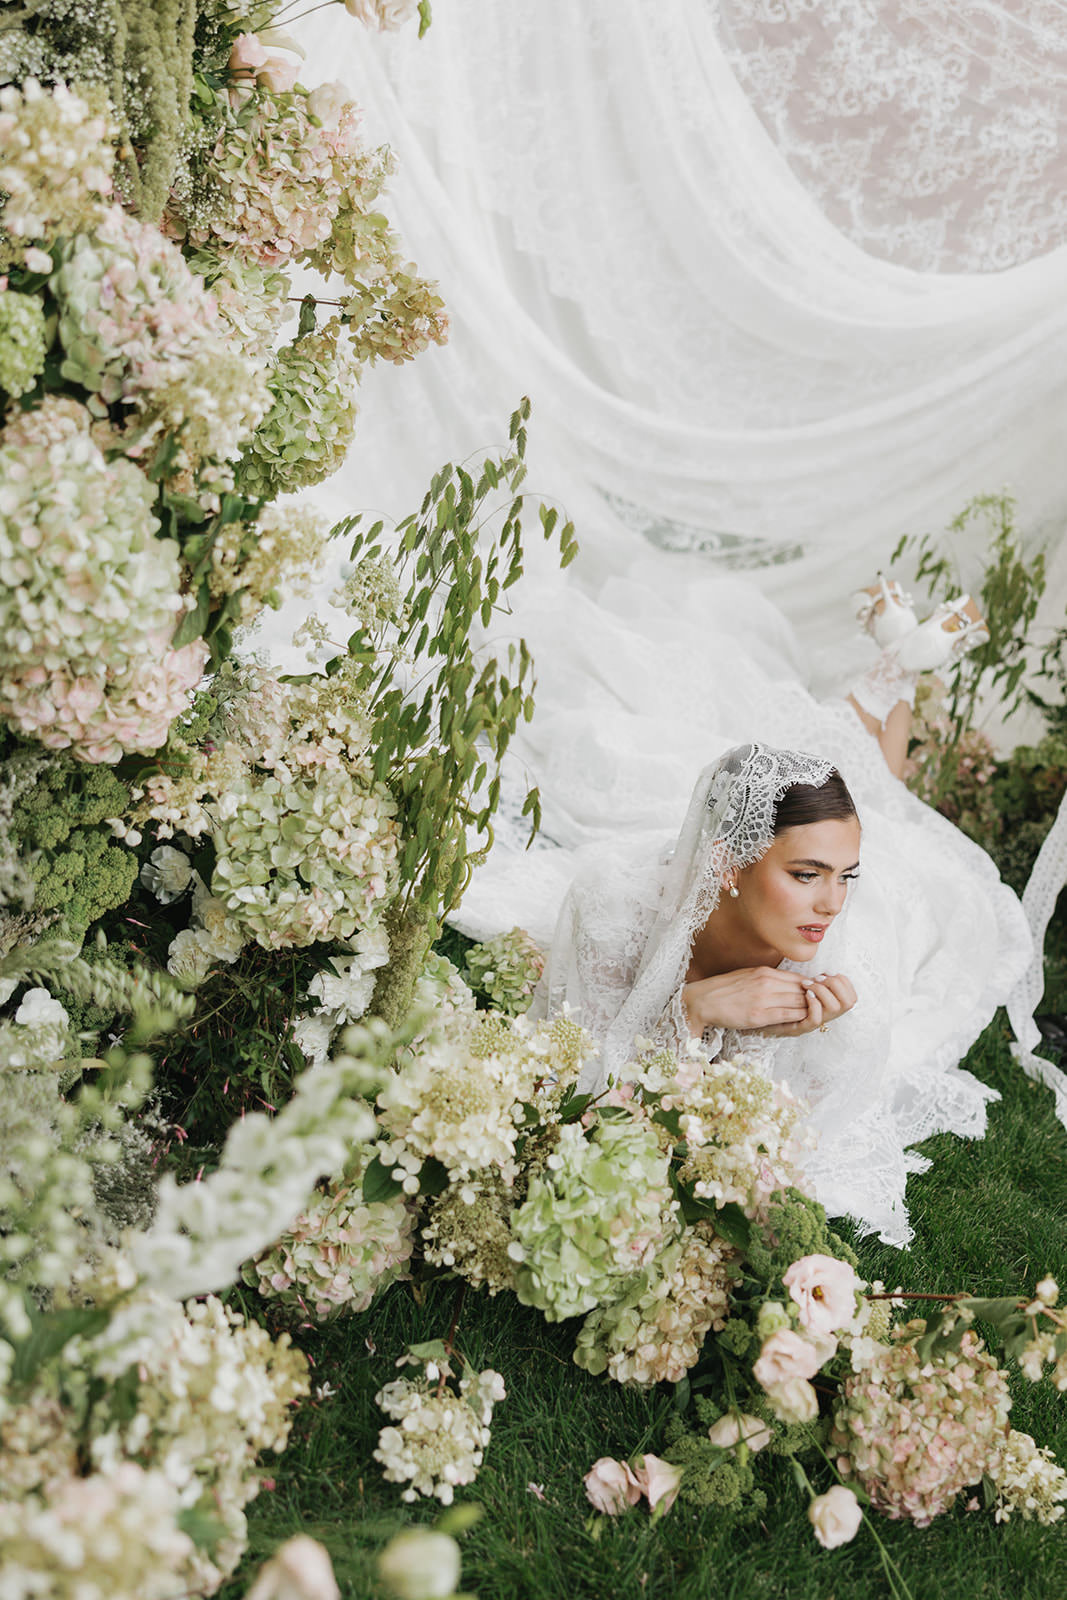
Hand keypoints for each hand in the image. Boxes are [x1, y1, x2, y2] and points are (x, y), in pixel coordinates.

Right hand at [682, 967, 813, 1034]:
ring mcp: (764, 999)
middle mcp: (766, 983)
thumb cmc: (723, 990)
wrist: (702, 1001)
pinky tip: (802, 1020)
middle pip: (801, 989)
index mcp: (764, 972)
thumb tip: (784, 982)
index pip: (797, 977)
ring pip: (798, 1002)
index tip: (816, 993)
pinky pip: (788, 1015)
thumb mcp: (748, 976)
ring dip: (808, 1008)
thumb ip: (767, 978)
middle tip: (821, 1005)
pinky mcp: (759, 1015)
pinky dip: (798, 1017)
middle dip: (813, 998)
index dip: (810, 986)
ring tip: (814, 1013)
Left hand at [762, 972, 856, 1037]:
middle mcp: (821, 1014)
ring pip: (835, 1009)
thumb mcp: (791, 983)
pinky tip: (807, 995)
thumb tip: (822, 970)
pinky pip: (815, 1020)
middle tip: (820, 978)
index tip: (829, 973)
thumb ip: (807, 978)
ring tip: (810, 985)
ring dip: (824, 992)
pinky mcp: (797, 1029)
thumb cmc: (767, 995)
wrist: (747, 1009)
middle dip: (837, 985)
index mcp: (822, 1003)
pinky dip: (814, 1005)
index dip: (844, 982)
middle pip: (848, 1002)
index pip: (850, 996)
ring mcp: (810, 1022)